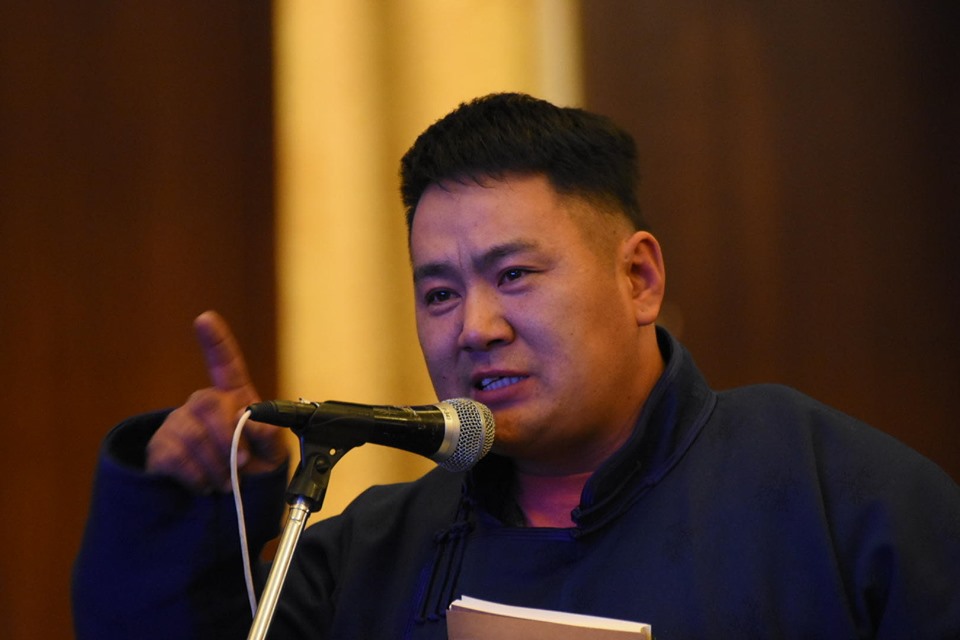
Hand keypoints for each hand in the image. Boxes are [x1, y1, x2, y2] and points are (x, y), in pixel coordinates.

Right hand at [146, 311, 287, 492]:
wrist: (226, 505)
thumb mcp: (274, 454)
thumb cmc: (253, 471)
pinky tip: (202, 484)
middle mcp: (202, 405)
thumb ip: (270, 434)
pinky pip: (175, 457)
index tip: (205, 319)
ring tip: (224, 482)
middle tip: (241, 467)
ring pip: (193, 436)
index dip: (216, 341)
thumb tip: (251, 419)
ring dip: (216, 467)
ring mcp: (178, 424)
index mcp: (234, 399)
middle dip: (229, 439)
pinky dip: (196, 477)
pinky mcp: (159, 448)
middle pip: (209, 404)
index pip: (225, 364)